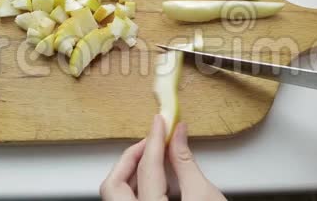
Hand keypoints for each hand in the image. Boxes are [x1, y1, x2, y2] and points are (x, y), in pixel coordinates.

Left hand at [100, 115, 226, 200]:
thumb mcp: (204, 194)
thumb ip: (185, 161)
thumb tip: (177, 135)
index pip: (147, 168)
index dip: (153, 140)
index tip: (159, 123)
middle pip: (113, 186)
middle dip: (130, 158)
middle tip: (151, 141)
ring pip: (117, 196)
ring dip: (132, 172)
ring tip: (153, 156)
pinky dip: (137, 187)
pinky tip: (154, 177)